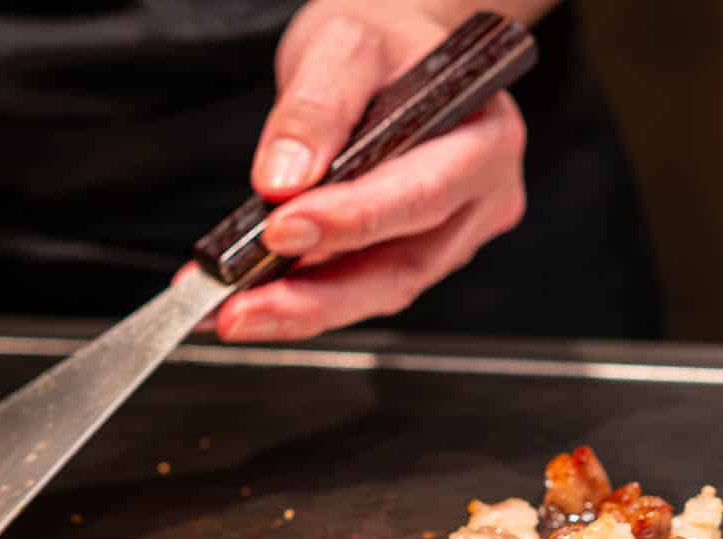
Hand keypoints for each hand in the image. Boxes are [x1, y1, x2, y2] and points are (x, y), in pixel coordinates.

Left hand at [210, 2, 528, 341]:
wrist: (396, 49)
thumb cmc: (383, 42)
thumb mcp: (343, 44)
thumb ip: (315, 109)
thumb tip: (284, 180)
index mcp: (484, 137)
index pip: (421, 193)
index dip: (352, 221)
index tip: (280, 231)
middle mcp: (483, 195)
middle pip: (404, 266)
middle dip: (318, 296)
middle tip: (245, 310)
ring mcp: (457, 233)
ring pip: (383, 290)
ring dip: (306, 310)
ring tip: (238, 313)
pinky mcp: (422, 254)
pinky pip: (367, 286)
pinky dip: (309, 297)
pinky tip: (259, 300)